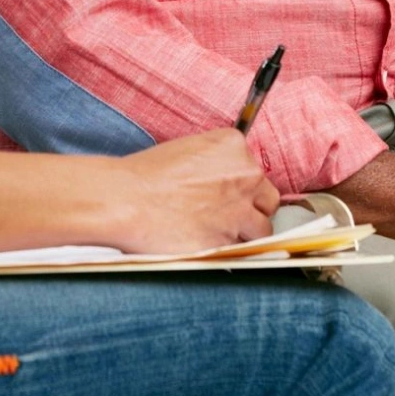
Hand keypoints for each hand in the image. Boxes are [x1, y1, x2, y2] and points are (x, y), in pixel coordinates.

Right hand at [113, 129, 279, 253]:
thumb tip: (227, 178)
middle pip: (267, 197)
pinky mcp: (229, 239)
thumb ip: (218, 161)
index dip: (242, 185)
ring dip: (246, 232)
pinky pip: (242, 250)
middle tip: (228, 214)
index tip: (227, 193)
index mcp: (233, 145)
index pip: (253, 168)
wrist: (127, 200)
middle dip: (252, 207)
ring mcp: (240, 209)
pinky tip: (210, 245)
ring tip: (219, 233)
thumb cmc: (148, 175)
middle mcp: (245, 174)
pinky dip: (230, 250)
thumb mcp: (190, 149)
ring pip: (262, 227)